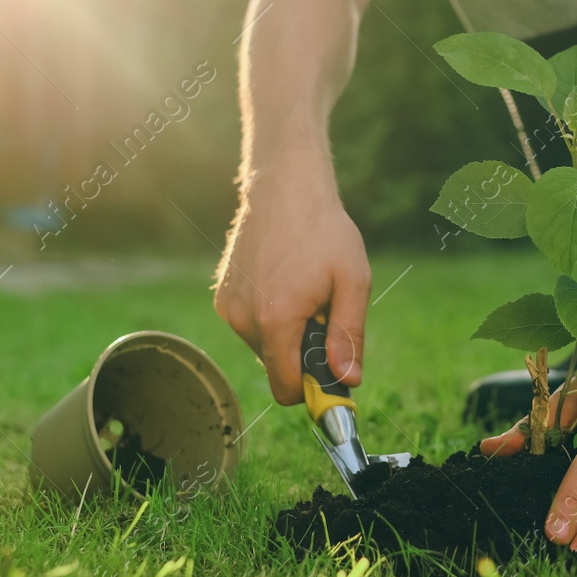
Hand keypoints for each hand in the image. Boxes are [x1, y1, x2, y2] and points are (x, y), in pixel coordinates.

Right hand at [214, 163, 369, 404]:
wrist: (286, 188)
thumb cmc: (325, 232)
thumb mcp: (352, 282)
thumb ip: (349, 335)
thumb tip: (348, 380)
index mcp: (276, 319)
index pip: (286, 388)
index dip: (313, 388)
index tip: (334, 374)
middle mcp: (244, 319)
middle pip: (277, 368)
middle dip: (304, 354)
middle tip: (324, 313)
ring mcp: (230, 307)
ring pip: (265, 346)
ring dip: (288, 333)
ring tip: (304, 291)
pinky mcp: (223, 296)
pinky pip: (252, 325)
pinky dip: (271, 316)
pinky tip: (284, 281)